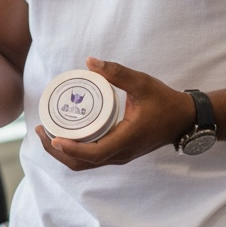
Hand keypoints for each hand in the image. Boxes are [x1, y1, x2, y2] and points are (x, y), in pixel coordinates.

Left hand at [37, 57, 195, 170]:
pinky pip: (92, 159)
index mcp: (125, 140)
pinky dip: (74, 153)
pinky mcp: (119, 153)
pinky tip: (64, 136)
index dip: (69, 149)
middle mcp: (121, 154)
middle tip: (41, 130)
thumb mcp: (142, 83)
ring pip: (85, 164)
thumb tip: (90, 62)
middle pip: (81, 164)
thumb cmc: (165, 102)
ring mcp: (120, 156)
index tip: (51, 137)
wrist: (185, 119)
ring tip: (47, 134)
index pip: (91, 154)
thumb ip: (117, 72)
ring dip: (63, 154)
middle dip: (56, 151)